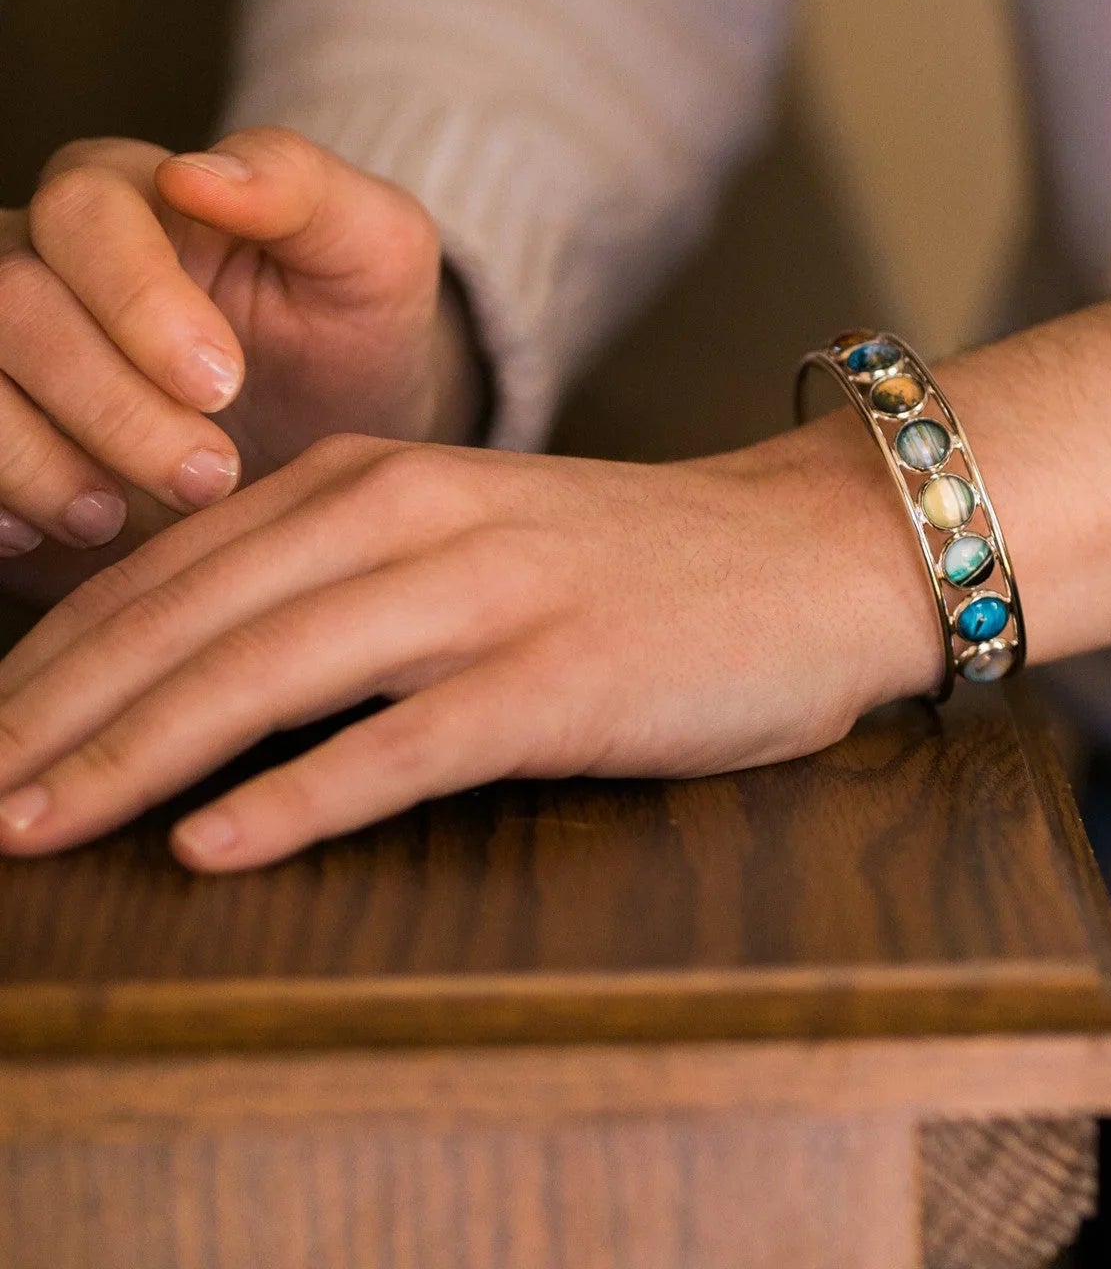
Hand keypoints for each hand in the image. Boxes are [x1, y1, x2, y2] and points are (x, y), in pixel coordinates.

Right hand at [0, 128, 479, 596]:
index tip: (223, 384)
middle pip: (10, 300)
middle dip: (108, 402)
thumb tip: (194, 172)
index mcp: (130, 190)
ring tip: (121, 519)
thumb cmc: (352, 330)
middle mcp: (38, 252)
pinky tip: (42, 533)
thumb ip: (301, 188)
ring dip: (34, 458)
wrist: (328, 440)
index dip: (140, 300)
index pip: (83, 211)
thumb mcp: (374, 252)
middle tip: (207, 476)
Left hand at [0, 421, 936, 868]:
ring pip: (277, 668)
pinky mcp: (566, 678)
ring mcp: (496, 594)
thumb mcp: (479, 532)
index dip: (59, 654)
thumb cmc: (646, 562)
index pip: (181, 566)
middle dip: (63, 711)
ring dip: (140, 752)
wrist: (818, 551)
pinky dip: (302, 794)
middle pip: (202, 615)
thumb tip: (195, 666)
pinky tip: (218, 845)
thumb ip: (349, 573)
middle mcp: (426, 518)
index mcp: (391, 479)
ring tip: (35, 827)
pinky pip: (409, 742)